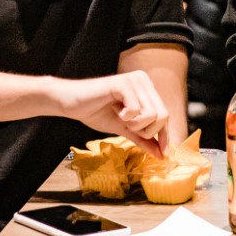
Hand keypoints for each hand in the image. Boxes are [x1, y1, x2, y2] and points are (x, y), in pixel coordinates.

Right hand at [52, 71, 169, 157]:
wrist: (71, 103)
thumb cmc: (96, 112)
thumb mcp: (124, 128)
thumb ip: (142, 138)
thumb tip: (160, 154)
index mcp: (147, 88)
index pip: (164, 115)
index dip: (165, 136)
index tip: (163, 155)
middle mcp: (144, 80)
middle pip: (162, 116)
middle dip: (146, 131)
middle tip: (128, 126)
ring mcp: (135, 80)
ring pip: (151, 115)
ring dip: (134, 124)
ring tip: (120, 117)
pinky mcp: (123, 83)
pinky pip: (136, 110)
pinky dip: (125, 117)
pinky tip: (114, 110)